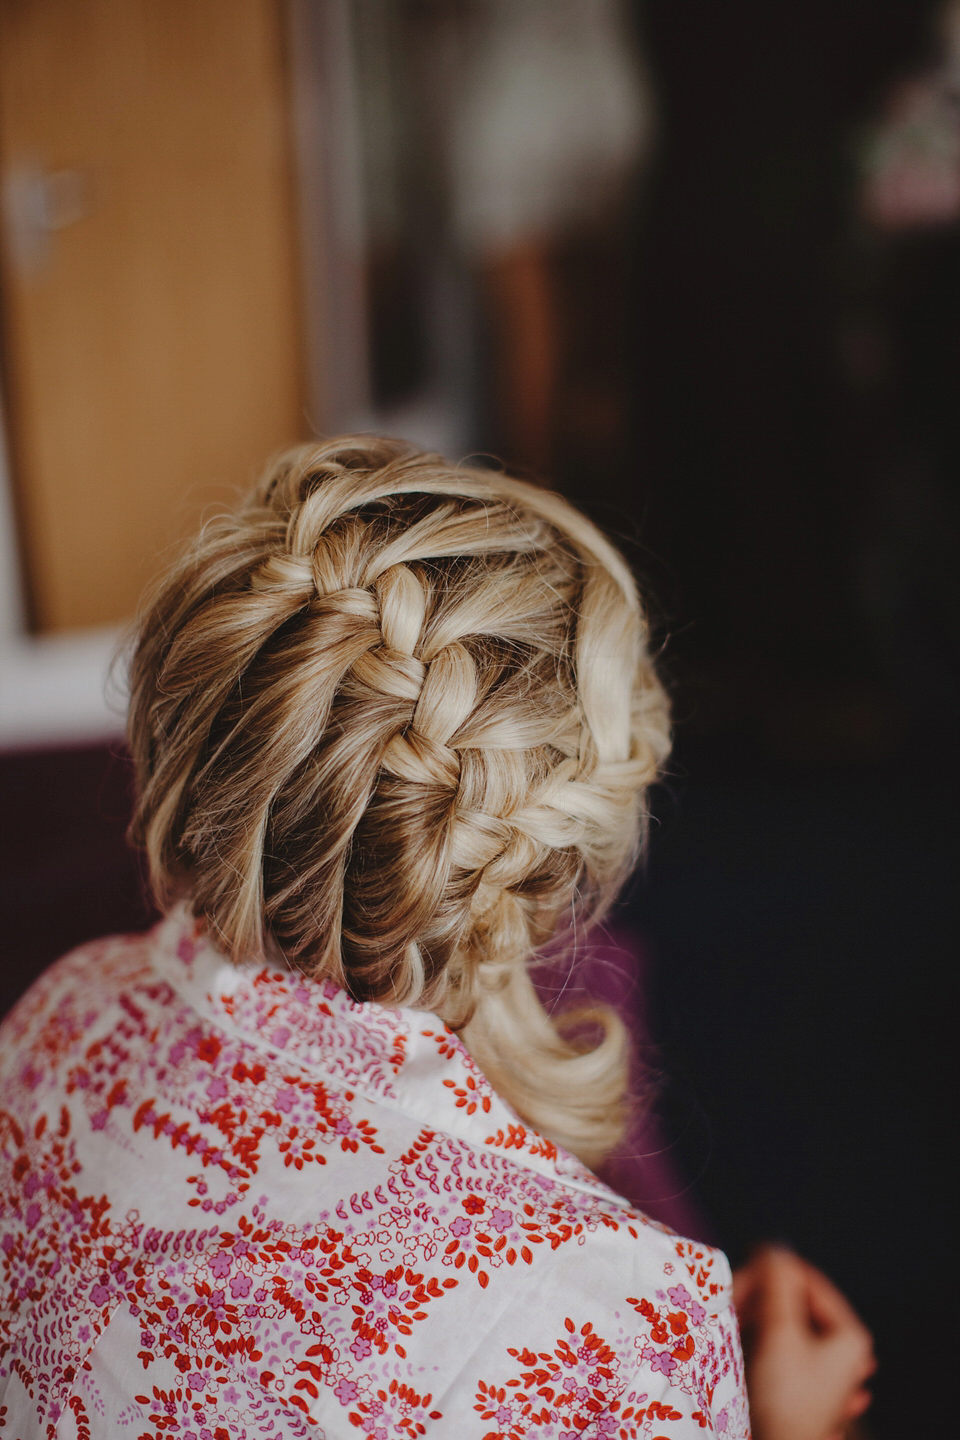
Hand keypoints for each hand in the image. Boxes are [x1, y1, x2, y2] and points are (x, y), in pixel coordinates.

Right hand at [733, 1245, 875, 1439]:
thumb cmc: (785, 1398)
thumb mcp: (781, 1334)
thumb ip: (779, 1284)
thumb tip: (775, 1245)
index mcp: (849, 1334)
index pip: (807, 1279)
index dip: (771, 1272)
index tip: (739, 1275)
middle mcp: (842, 1350)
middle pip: (795, 1304)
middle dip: (761, 1300)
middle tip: (731, 1304)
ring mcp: (824, 1371)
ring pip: (784, 1325)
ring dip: (756, 1321)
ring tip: (733, 1325)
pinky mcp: (804, 1386)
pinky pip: (780, 1348)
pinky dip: (760, 1341)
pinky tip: (744, 1344)